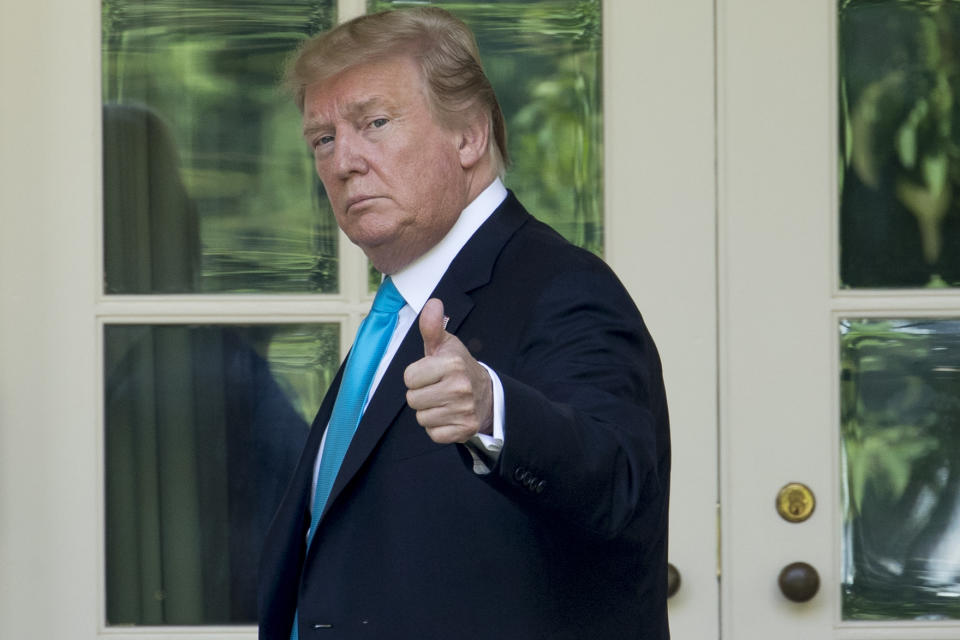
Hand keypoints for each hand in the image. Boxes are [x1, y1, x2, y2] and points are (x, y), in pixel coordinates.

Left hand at [404, 298, 492, 442]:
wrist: (487, 394)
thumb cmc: (458, 367)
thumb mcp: (446, 345)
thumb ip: (432, 326)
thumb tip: (433, 303)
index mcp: (452, 364)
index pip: (409, 377)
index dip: (416, 376)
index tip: (430, 373)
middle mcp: (460, 388)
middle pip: (412, 399)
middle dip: (421, 394)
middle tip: (437, 388)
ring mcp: (463, 411)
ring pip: (421, 418)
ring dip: (429, 411)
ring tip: (443, 402)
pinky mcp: (464, 430)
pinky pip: (433, 434)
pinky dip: (437, 427)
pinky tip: (448, 415)